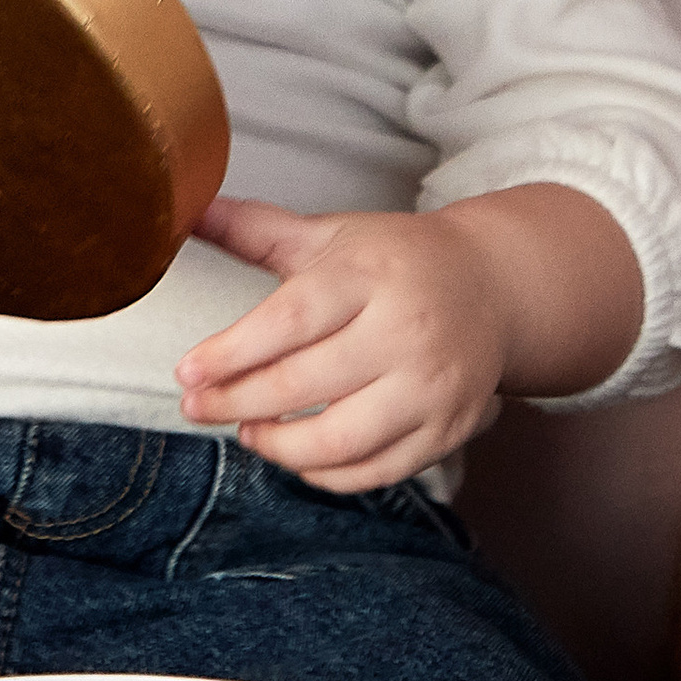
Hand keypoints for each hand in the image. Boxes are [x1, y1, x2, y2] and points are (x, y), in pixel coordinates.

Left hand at [174, 198, 514, 492]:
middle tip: (198, 407)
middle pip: (307, 383)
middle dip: (238, 402)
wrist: (493, 285)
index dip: (231, 353)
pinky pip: (378, 470)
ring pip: (342, 439)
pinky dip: (328, 474)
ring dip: (280, 446)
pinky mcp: (448, 429)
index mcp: (371, 274)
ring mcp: (432, 386)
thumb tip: (188, 206)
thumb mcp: (332, 236)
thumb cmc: (400, 260)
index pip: (290, 320)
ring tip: (247, 432)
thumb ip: (258, 230)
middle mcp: (406, 331)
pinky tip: (298, 456)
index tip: (187, 373)